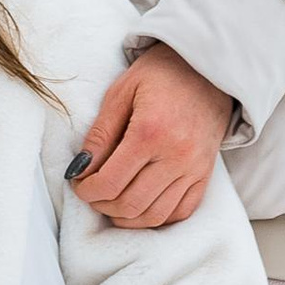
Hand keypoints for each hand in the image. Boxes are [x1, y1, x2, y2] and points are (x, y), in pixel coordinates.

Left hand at [70, 47, 236, 226]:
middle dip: (102, 205)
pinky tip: (140, 206)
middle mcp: (176, 156)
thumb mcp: (122, 92)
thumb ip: (100, 134)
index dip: (86, 190)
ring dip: (127, 217)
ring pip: (155, 215)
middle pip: (131, 204)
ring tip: (111, 202)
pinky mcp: (205, 174)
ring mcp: (194, 169)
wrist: (207, 67)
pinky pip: (181, 212)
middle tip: (91, 192)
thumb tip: (79, 169)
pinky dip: (157, 217)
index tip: (77, 183)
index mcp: (150, 132)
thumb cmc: (160, 73)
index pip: (110, 182)